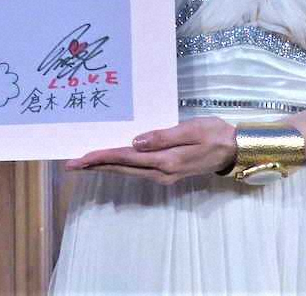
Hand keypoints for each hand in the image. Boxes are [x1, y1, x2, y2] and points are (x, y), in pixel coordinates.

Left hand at [64, 117, 236, 185]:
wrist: (235, 149)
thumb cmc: (215, 134)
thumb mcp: (191, 130)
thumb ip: (163, 136)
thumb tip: (135, 141)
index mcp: (166, 161)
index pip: (125, 158)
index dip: (101, 158)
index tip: (80, 158)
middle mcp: (161, 172)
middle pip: (121, 169)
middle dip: (95, 166)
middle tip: (71, 164)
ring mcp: (164, 175)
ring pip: (127, 171)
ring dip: (104, 167)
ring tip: (83, 164)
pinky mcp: (167, 172)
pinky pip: (136, 170)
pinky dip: (119, 166)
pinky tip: (110, 163)